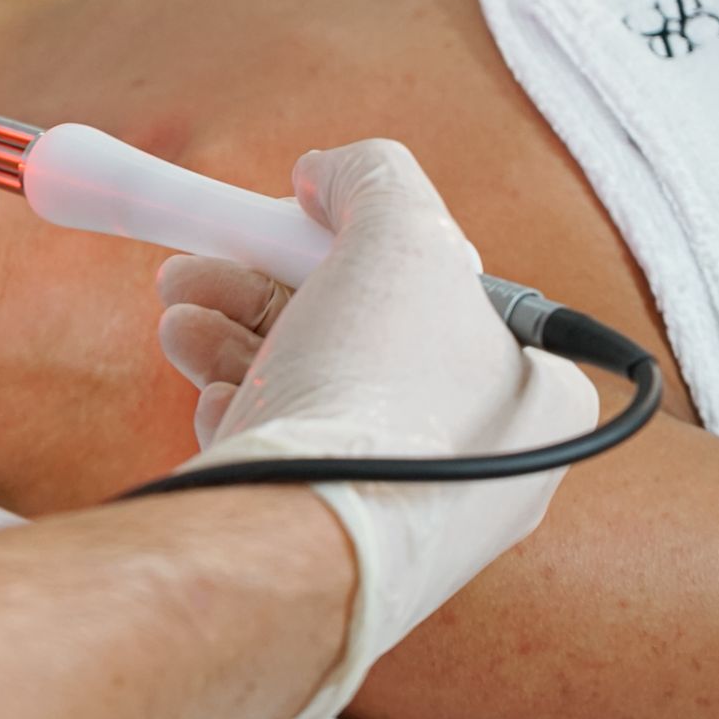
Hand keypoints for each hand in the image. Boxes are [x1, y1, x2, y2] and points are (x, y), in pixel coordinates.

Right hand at [156, 139, 598, 718]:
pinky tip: (217, 405)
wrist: (302, 546)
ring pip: (312, 391)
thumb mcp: (401, 233)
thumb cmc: (380, 395)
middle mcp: (486, 463)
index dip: (365, 244)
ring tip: (178, 322)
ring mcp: (406, 512)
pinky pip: (288, 456)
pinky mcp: (333, 545)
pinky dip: (244, 414)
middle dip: (263, 286)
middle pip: (362, 333)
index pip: (451, 288)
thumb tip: (326, 172)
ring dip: (231, 338)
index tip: (300, 224)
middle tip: (198, 264)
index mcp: (540, 397)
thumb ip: (372, 176)